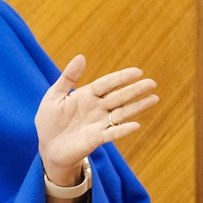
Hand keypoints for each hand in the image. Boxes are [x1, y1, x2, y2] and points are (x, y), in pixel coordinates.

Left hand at [35, 54, 158, 186]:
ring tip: (154, 98)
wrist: (48, 145)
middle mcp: (96, 108)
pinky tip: (135, 125)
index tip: (138, 71)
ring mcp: (98, 123)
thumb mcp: (54, 95)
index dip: (121, 77)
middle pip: (119, 97)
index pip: (107, 84)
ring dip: (137, 107)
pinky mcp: (96, 138)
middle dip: (135, 90)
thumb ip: (68, 77)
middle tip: (152, 83)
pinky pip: (112, 133)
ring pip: (121, 113)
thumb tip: (81, 56)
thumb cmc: (49, 119)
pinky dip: (123, 129)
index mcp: (86, 95)